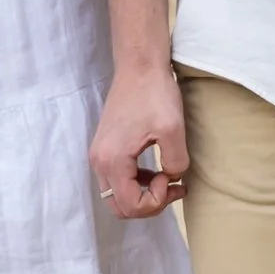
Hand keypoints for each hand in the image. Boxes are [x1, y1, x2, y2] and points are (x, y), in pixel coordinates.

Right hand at [89, 62, 187, 218]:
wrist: (138, 66)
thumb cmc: (154, 94)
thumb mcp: (173, 130)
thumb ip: (175, 163)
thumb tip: (172, 176)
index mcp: (113, 160)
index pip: (131, 205)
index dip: (156, 200)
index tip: (171, 176)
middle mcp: (99, 162)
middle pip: (119, 207)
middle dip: (148, 204)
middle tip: (171, 186)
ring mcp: (99, 155)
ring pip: (117, 196)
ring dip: (143, 195)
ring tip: (168, 179)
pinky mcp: (105, 147)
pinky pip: (117, 180)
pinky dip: (137, 184)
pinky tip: (156, 171)